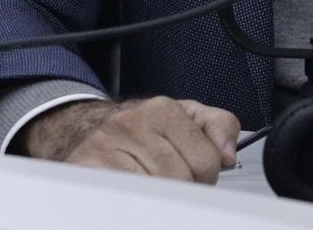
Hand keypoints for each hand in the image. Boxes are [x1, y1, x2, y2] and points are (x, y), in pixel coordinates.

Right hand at [16, 97, 239, 183]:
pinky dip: (133, 204)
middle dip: (180, 191)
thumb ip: (219, 126)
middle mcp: (132, 123)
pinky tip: (131, 196)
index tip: (193, 175)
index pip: (205, 161)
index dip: (204, 177)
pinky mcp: (84, 170)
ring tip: (148, 188)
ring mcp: (105, 147)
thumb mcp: (187, 117)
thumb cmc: (144, 130)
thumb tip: (228, 153)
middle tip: (168, 185)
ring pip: (152, 194)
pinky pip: (124, 200)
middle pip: (178, 180)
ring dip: (155, 200)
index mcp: (163, 110)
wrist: (89, 129)